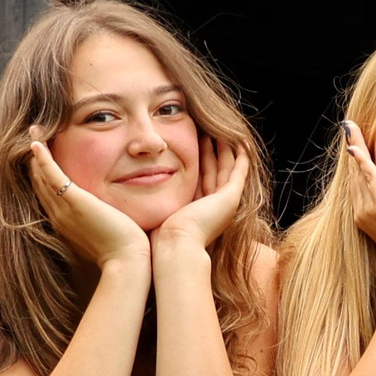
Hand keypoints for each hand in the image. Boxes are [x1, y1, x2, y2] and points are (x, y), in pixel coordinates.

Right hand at [26, 140, 149, 272]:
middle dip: (35, 159)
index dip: (42, 173)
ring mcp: (63, 209)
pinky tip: (37, 143)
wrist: (125, 260)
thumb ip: (98, 218)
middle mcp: (58, 215)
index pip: (47, 193)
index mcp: (64, 222)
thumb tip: (106, 211)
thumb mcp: (103, 229)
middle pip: (39, 182)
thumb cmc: (120, 248)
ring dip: (36, 153)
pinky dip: (43, 159)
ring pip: (42, 176)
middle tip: (33, 137)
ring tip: (34, 132)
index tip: (41, 154)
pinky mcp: (74, 201)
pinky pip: (53, 176)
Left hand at [153, 135, 250, 259]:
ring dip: (226, 149)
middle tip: (210, 130)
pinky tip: (240, 143)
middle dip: (213, 150)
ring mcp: (225, 203)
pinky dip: (241, 158)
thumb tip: (134, 183)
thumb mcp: (158, 209)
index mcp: (198, 209)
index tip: (195, 141)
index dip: (200, 159)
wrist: (175, 245)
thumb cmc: (160, 234)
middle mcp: (214, 206)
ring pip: (227, 168)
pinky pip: (239, 172)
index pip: (201, 178)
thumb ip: (154, 196)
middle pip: (216, 170)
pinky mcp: (231, 198)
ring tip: (223, 131)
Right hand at [344, 120, 375, 266]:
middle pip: (355, 175)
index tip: (356, 146)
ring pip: (358, 172)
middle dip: (353, 150)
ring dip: (354, 148)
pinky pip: (367, 176)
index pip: (360, 184)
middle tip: (348, 129)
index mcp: (367, 216)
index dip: (357, 164)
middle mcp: (362, 212)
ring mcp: (368, 208)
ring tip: (349, 129)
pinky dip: (362, 159)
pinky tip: (356, 146)